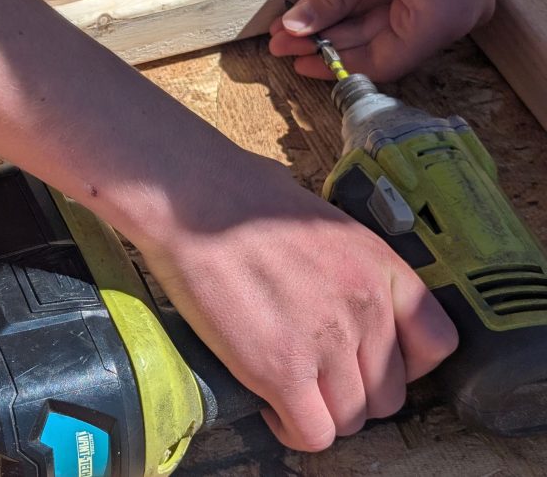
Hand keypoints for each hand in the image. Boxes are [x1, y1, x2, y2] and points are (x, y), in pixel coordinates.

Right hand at [128, 151, 457, 450]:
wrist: (191, 199)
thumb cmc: (239, 193)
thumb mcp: (319, 218)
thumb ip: (344, 261)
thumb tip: (330, 281)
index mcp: (380, 265)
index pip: (437, 342)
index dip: (403, 363)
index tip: (368, 360)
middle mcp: (366, 308)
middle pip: (387, 394)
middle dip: (351, 392)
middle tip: (313, 377)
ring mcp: (327, 342)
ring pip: (349, 419)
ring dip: (319, 412)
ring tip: (285, 389)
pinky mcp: (281, 370)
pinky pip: (311, 433)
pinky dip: (291, 429)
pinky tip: (269, 403)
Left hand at [269, 0, 508, 80]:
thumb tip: (295, 27)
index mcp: (437, 23)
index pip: (379, 63)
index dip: (332, 63)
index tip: (294, 60)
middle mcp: (450, 20)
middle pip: (379, 43)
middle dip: (328, 39)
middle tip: (281, 38)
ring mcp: (449, 0)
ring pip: (384, 22)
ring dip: (340, 21)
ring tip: (294, 22)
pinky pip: (397, 2)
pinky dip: (361, 3)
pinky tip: (325, 3)